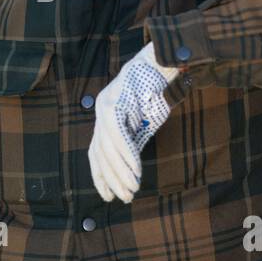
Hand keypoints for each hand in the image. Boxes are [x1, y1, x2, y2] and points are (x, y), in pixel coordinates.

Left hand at [89, 41, 179, 202]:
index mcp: (105, 117)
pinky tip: (135, 170)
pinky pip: (118, 135)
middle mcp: (100, 111)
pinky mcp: (115, 102)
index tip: (109, 196)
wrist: (164, 62)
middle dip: (111, 179)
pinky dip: (127, 155)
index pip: (97, 153)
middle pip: (100, 153)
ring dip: (121, 171)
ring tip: (132, 189)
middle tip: (124, 198)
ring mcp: (105, 105)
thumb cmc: (157, 92)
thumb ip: (133, 142)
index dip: (102, 176)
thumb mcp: (143, 122)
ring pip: (107, 147)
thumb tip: (130, 173)